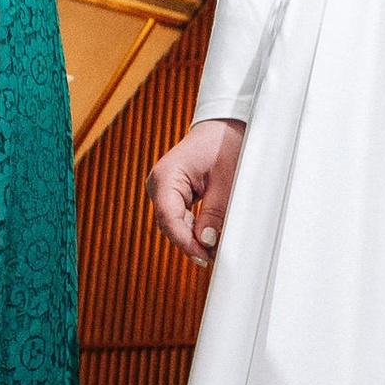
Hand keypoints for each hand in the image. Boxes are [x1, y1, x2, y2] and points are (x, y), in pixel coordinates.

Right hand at [150, 116, 245, 261]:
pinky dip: (194, 229)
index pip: (169, 218)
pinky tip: (210, 240)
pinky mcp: (173, 194)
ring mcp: (163, 190)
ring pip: (174, 224)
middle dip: (190, 243)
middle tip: (214, 258)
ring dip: (193, 238)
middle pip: (169, 225)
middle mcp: (158, 185)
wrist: (224, 126)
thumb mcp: (226, 179)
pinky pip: (180, 218)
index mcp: (166, 176)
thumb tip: (207, 241)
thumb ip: (215, 211)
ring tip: (215, 252)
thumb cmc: (225, 144)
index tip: (203, 257)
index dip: (185, 242)